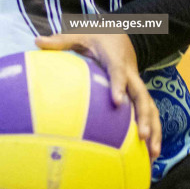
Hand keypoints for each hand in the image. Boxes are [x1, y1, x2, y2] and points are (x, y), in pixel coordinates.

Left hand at [37, 32, 160, 162]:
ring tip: (152, 155)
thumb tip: (36, 41)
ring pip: (151, 107)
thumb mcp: (80, 33)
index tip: (116, 103)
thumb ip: (60, 40)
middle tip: (141, 136)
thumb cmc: (97, 36)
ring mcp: (136, 85)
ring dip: (153, 129)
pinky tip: (149, 156)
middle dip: (144, 116)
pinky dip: (153, 132)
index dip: (119, 86)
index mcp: (116, 59)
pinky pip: (149, 113)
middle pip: (141, 96)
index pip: (119, 73)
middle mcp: (131, 74)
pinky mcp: (138, 95)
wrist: (121, 32)